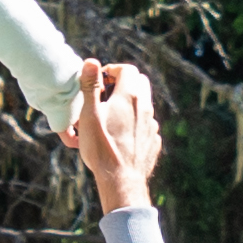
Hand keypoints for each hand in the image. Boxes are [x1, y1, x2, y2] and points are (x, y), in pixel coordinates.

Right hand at [68, 60, 162, 211]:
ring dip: (129, 103)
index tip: (100, 81)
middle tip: (106, 94)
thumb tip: (91, 61)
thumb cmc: (102, 148)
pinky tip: (121, 135)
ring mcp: (152, 124)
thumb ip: (90, 86)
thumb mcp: (89, 115)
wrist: (121, 180)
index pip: (127, 70)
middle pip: (140, 82)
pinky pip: (146, 123)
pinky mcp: (153, 140)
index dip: (113, 70)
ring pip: (144, 103)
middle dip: (124, 83)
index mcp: (130, 96)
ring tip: (111, 116)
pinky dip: (135, 121)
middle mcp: (145, 107)